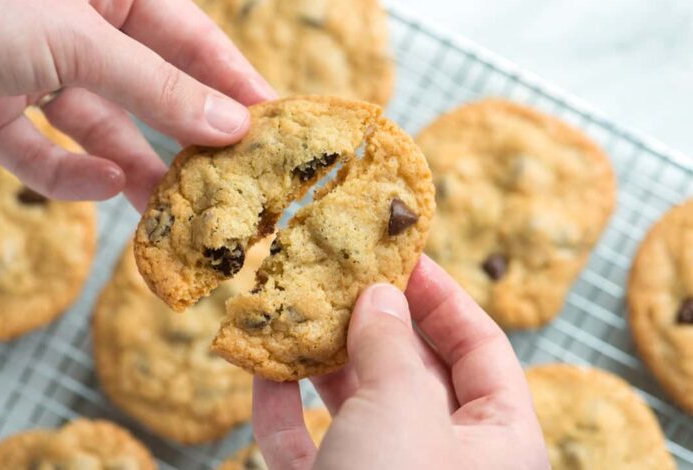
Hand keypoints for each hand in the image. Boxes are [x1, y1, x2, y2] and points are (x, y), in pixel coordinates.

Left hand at [0, 0, 274, 208]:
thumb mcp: (72, 40)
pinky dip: (68, 176)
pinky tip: (100, 190)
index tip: (275, 125)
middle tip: (230, 182)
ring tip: (174, 211)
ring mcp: (27, 69)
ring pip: (99, 128)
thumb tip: (231, 123)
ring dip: (135, 169)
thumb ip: (155, 86)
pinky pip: (39, 152)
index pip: (189, 36)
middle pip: (149, 87)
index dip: (234, 80)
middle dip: (186, 135)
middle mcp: (71, 25)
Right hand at [252, 255, 548, 469]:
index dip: (442, 295)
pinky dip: (282, 409)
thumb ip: (391, 343)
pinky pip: (308, 444)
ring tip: (293, 309)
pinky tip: (259, 369)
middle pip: (413, 370)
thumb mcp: (402, 408)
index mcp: (499, 442)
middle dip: (371, 321)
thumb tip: (380, 296)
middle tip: (337, 272)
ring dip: (319, 360)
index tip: (401, 253)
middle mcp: (447, 459)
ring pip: (354, 404)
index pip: (481, 347)